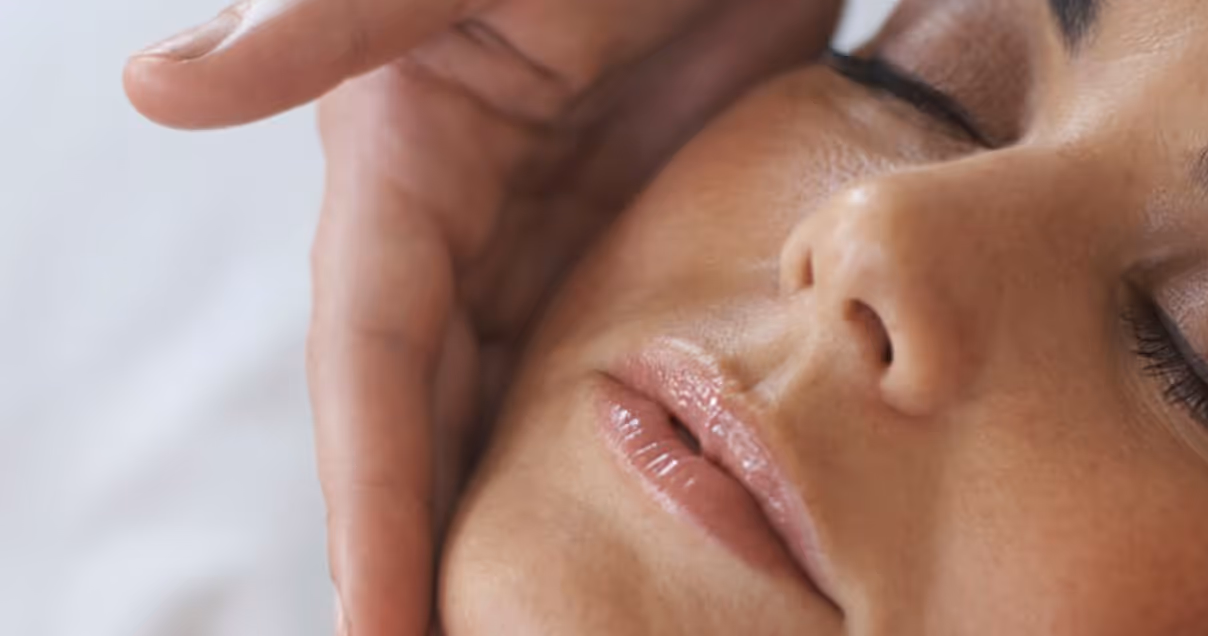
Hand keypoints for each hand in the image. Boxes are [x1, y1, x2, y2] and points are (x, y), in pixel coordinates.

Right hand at [124, 0, 839, 632]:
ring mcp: (553, 235)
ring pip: (507, 408)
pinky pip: (597, 367)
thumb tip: (153, 88)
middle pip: (428, 418)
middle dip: (421, 547)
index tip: (379, 633)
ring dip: (496, 520)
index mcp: (401, 168)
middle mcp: (462, 220)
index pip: (372, 373)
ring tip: (512, 626)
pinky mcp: (635, 236)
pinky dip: (590, 453)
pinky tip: (603, 529)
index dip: (370, 505)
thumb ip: (321, 23)